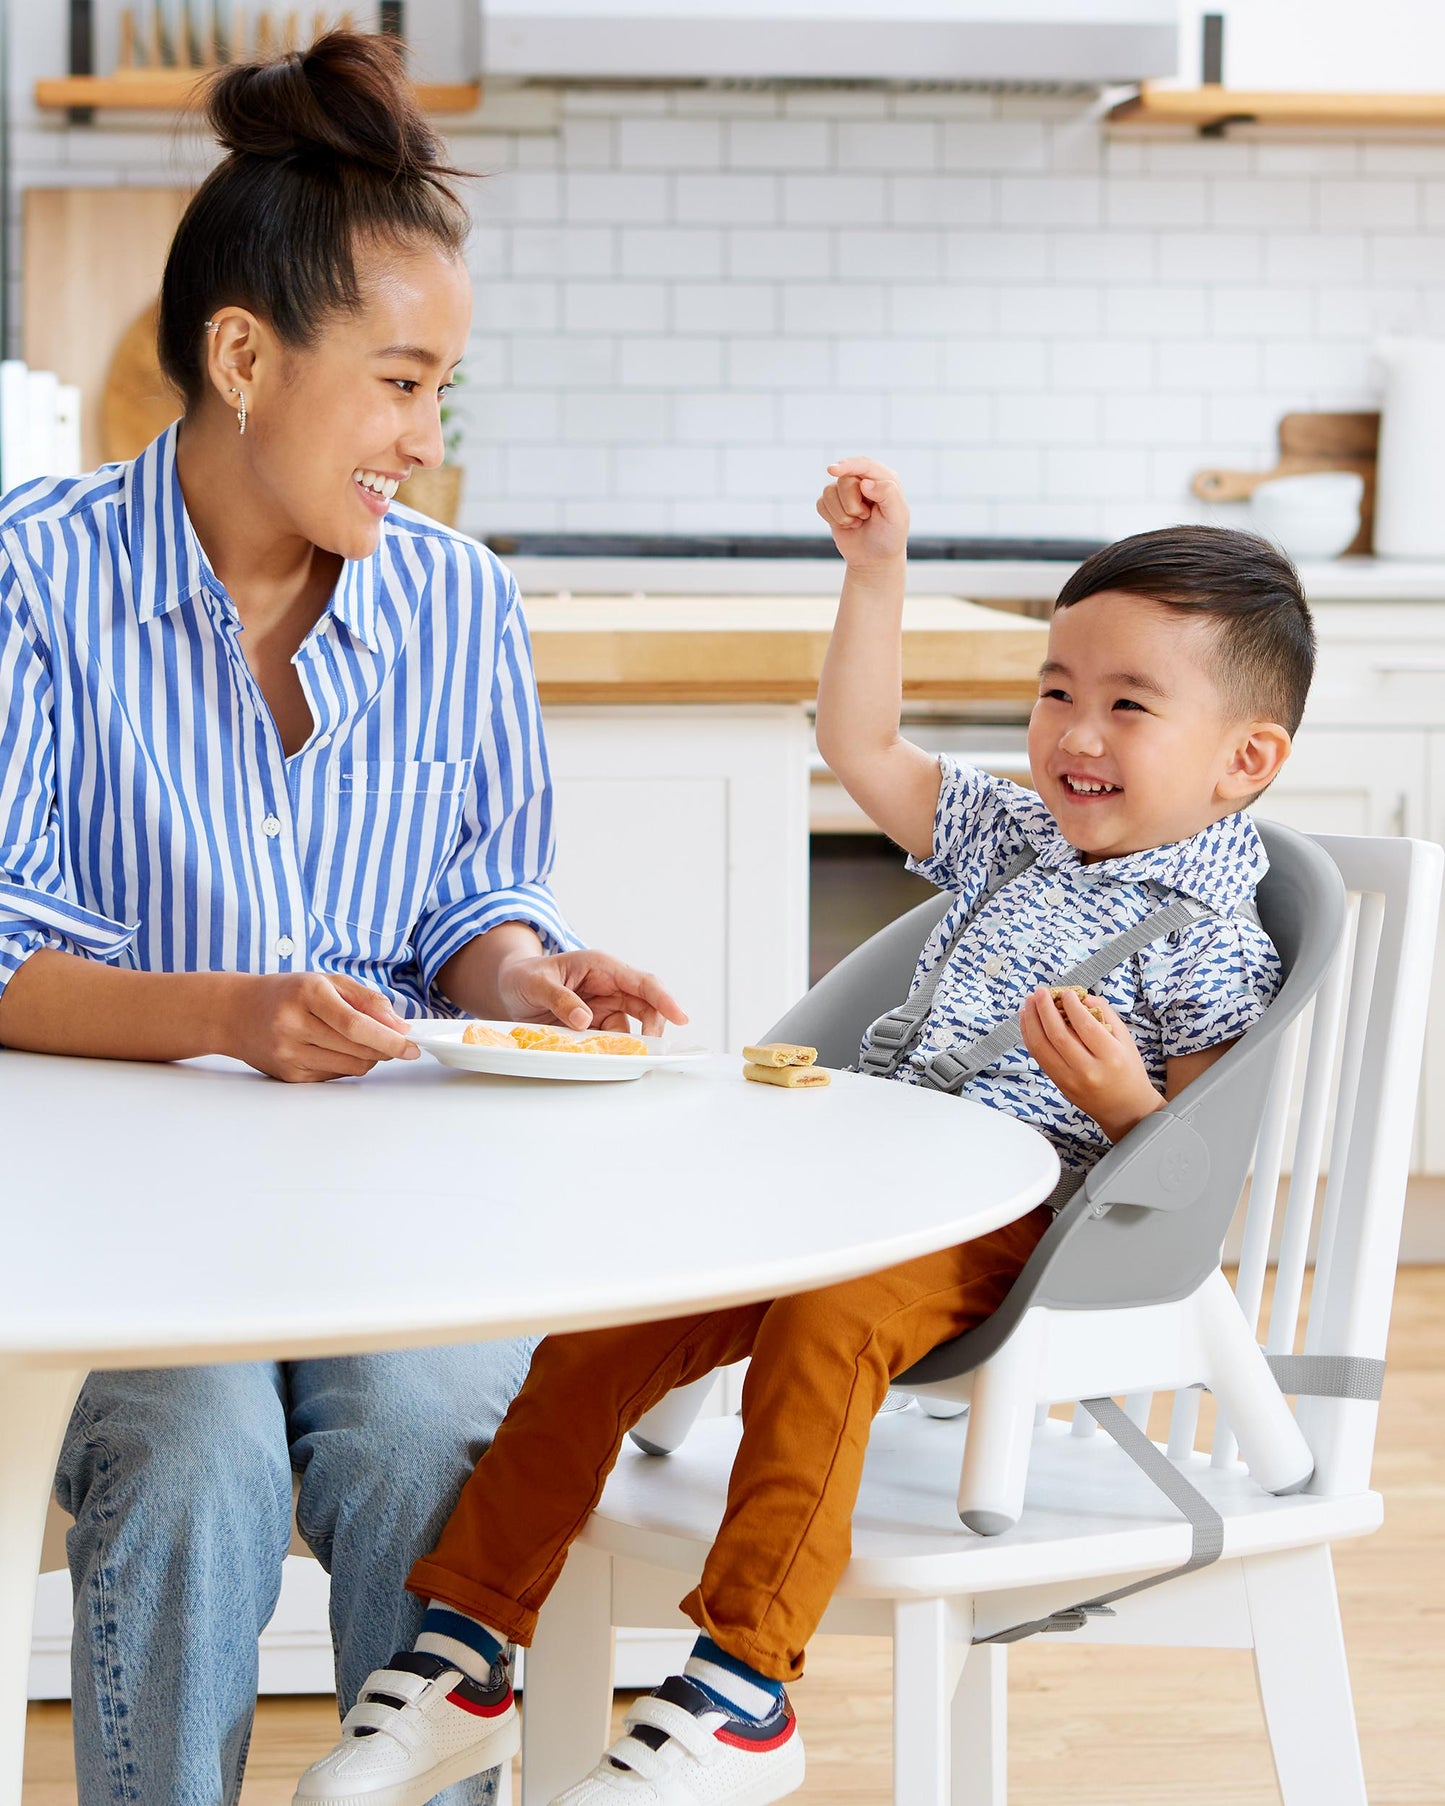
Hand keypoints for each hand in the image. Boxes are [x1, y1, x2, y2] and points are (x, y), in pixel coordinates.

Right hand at [221, 972, 420, 1082]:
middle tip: (393, 1042)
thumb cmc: (288, 993)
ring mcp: (288, 1053)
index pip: (357, 1024)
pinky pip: (335, 1075)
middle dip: (384, 1048)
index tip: (412, 1046)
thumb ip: (367, 1000)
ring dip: (367, 1057)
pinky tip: (332, 1048)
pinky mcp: (288, 1075)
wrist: (236, 1012)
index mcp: (308, 994)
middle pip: (357, 1049)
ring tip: (358, 1041)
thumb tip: (400, 1027)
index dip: (389, 1039)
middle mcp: (294, 1024)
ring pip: (350, 1066)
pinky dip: (345, 1064)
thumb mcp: (327, 982)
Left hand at [495, 948, 687, 1037]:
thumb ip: (560, 999)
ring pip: (631, 1027)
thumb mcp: (536, 984)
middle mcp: (610, 985)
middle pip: (647, 1006)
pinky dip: (609, 1050)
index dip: (664, 999)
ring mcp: (605, 1006)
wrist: (509, 987)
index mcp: (602, 966)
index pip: (642, 982)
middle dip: (652, 1028)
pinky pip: (612, 1039)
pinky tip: (596, 1054)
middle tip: (647, 1050)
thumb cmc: (524, 977)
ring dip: (626, 1043)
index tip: (681, 1017)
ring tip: (607, 1053)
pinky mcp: (597, 1025)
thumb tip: (585, 1020)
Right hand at [816, 457, 909, 570]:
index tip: (832, 470)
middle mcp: (864, 480)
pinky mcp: (833, 504)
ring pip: (829, 492)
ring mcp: (846, 491)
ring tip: (858, 522)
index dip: (848, 465)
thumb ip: (887, 494)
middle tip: (865, 516)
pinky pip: (821, 504)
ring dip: (842, 515)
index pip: (863, 464)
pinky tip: (847, 525)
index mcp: (884, 478)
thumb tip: (865, 483)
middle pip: (844, 479)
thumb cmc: (889, 537)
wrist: (875, 559)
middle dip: (852, 504)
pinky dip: (832, 518)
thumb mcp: (897, 517)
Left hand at [1018, 987, 1163, 1143]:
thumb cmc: (1127, 1070)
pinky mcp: (1059, 1084)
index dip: (1071, 1005)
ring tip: (1029, 1003)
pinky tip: (1029, 1022)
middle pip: (1058, 1036)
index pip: (1085, 1026)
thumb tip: (1082, 996)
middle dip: (1044, 1010)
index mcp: (1111, 1056)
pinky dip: (1030, 1037)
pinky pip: (1039, 1057)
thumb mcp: (1125, 1039)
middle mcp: (1088, 1070)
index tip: (1065, 992)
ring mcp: (1070, 1080)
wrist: (1125, 1109)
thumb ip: (1105, 1014)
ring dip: (1031, 1022)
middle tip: (1040, 992)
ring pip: (1042, 1047)